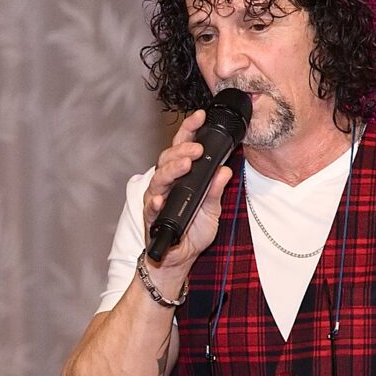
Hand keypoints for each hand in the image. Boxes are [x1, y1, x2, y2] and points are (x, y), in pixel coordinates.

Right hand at [141, 109, 236, 281]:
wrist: (180, 258)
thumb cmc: (192, 231)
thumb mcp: (212, 209)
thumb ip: (217, 191)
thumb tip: (225, 171)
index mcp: (182, 176)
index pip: (184, 147)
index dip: (189, 130)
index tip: (200, 117)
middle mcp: (167, 183)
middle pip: (168, 157)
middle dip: (182, 150)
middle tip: (197, 149)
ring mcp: (156, 198)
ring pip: (159, 177)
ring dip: (172, 170)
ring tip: (185, 165)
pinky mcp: (150, 216)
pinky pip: (150, 206)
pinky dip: (155, 202)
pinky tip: (161, 199)